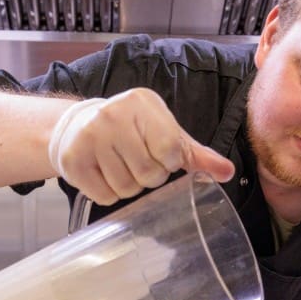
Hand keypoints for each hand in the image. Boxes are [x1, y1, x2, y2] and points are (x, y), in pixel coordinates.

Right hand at [47, 88, 235, 204]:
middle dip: (148, 177)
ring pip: (127, 188)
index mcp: (141, 103)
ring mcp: (90, 137)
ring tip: (120, 167)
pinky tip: (104, 174)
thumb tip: (227, 172)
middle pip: (149, 174)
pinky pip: (105, 196)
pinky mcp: (73, 160)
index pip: (171, 150)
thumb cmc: (130, 131)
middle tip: (137, 162)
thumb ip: (196, 154)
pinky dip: (109, 193)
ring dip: (129, 186)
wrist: (77, 125)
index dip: (168, 162)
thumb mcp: (164, 133)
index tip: (158, 154)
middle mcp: (113, 115)